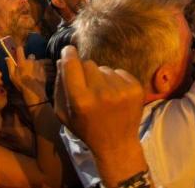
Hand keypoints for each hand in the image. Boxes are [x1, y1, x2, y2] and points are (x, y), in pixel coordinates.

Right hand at [5, 46, 47, 104]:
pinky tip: (37, 76)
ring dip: (34, 65)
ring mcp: (39, 65)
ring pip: (36, 62)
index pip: (20, 49)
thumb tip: (7, 57)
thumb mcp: (12, 76)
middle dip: (29, 60)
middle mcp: (31, 61)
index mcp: (23, 61)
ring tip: (32, 73)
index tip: (18, 52)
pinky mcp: (44, 70)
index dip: (19, 49)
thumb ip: (10, 65)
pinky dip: (39, 70)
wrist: (34, 91)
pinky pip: (41, 67)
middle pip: (30, 56)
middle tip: (26, 67)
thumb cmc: (21, 83)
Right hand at [55, 45, 144, 160]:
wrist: (117, 145)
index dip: (68, 54)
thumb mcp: (64, 114)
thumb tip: (62, 60)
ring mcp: (121, 90)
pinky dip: (116, 80)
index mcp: (80, 100)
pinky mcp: (135, 88)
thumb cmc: (86, 129)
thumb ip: (59, 86)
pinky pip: (119, 72)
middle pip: (88, 63)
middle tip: (88, 87)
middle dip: (85, 71)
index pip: (71, 64)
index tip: (68, 50)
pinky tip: (115, 95)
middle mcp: (101, 93)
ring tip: (103, 95)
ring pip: (104, 68)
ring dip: (101, 77)